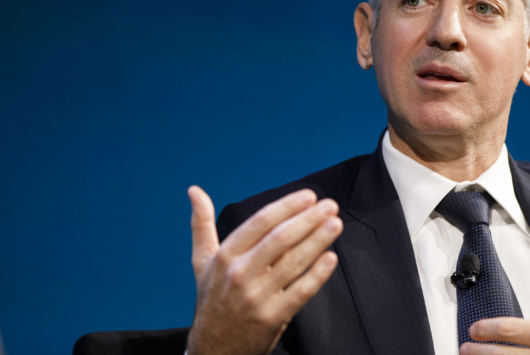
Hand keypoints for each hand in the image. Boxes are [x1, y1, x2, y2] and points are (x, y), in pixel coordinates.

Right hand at [186, 186, 342, 354]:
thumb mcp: (202, 261)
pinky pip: (300, 292)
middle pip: (280, 239)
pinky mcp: (273, 317)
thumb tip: (194, 191)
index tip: (308, 197)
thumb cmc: (212, 300)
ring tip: (335, 224)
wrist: (213, 349)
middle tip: (330, 206)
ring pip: (293, 262)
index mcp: (225, 256)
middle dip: (309, 219)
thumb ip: (201, 224)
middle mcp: (239, 274)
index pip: (260, 223)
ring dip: (318, 240)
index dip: (287, 206)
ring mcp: (257, 297)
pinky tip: (331, 258)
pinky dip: (318, 274)